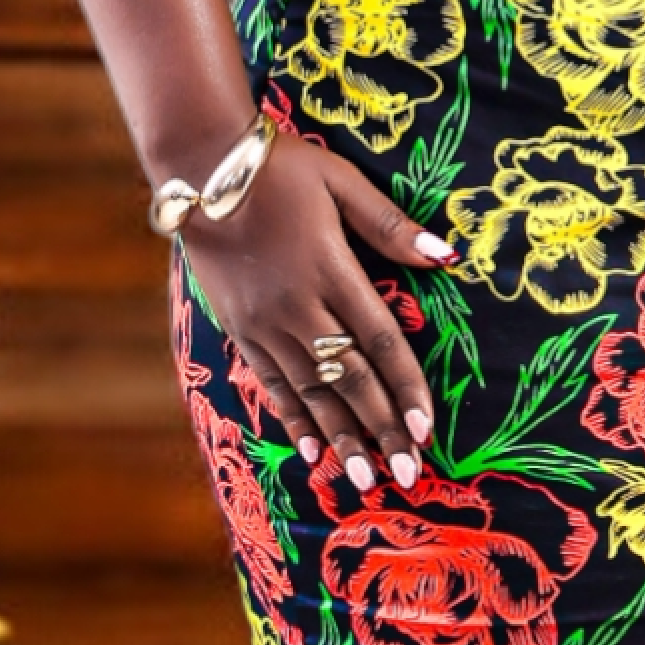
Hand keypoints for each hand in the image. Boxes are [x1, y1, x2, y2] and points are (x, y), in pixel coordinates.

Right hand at [177, 130, 451, 488]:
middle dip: (382, 429)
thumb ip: (391, 226)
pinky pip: (272, 383)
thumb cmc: (281, 168)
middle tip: (408, 474)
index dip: (406, 389)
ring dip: (342, 437)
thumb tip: (446, 254)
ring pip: (311, 391)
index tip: (427, 431)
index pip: (380, 344)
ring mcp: (264, 322)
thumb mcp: (343, 182)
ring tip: (366, 480)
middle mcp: (297, 306)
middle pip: (350, 379)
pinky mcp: (238, 327)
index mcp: (331, 271)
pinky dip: (293, 419)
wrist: (198, 164)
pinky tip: (312, 452)